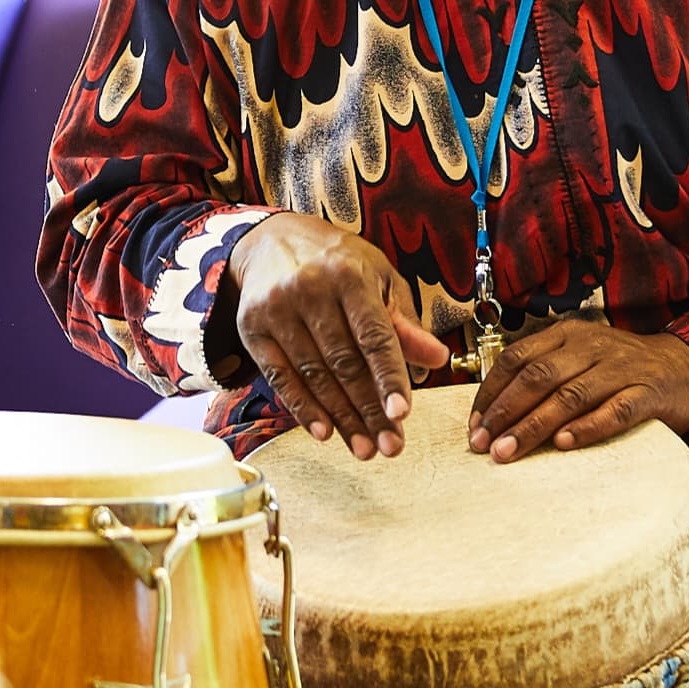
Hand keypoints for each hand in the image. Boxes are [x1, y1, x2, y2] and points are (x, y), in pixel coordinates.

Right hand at [231, 213, 449, 458]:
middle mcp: (310, 289)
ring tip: (364, 448)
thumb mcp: (378, 279)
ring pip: (313, 375)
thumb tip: (437, 360)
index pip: (373, 335)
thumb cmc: (336, 261)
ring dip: (341, 418)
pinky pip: (279, 376)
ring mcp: (276, 309)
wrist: (269, 240)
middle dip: (369, 410)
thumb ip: (404, 322)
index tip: (403, 413)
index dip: (389, 377)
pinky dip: (302, 408)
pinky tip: (324, 432)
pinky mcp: (251, 327)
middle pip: (344, 363)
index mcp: (349, 274)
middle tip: (390, 446)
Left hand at [469, 324, 688, 462]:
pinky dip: (588, 427)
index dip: (491, 393)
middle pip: (538, 377)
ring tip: (509, 452)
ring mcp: (621, 369)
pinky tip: (564, 444)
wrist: (688, 368)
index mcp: (568, 335)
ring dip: (534, 426)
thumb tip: (493, 415)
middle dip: (506, 412)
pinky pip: (616, 411)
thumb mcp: (580, 359)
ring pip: (570, 395)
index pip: (517, 358)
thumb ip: (543, 376)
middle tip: (483, 445)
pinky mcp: (649, 394)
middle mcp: (592, 347)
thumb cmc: (622, 371)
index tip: (474, 426)